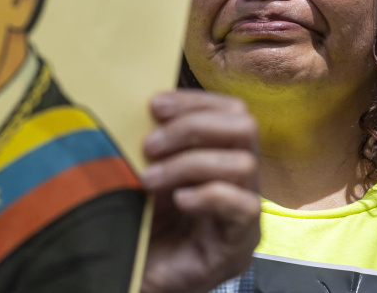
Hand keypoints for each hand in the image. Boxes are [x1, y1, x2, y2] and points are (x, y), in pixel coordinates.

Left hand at [140, 90, 260, 292]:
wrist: (131, 276)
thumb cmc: (141, 224)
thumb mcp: (147, 170)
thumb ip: (155, 141)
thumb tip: (146, 103)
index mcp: (221, 158)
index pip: (231, 110)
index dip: (195, 101)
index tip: (155, 105)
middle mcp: (240, 182)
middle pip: (245, 127)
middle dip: (193, 126)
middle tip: (151, 145)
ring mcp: (243, 215)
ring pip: (243, 164)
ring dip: (189, 164)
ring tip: (150, 179)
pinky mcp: (237, 246)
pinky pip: (243, 207)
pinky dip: (207, 195)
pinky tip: (179, 201)